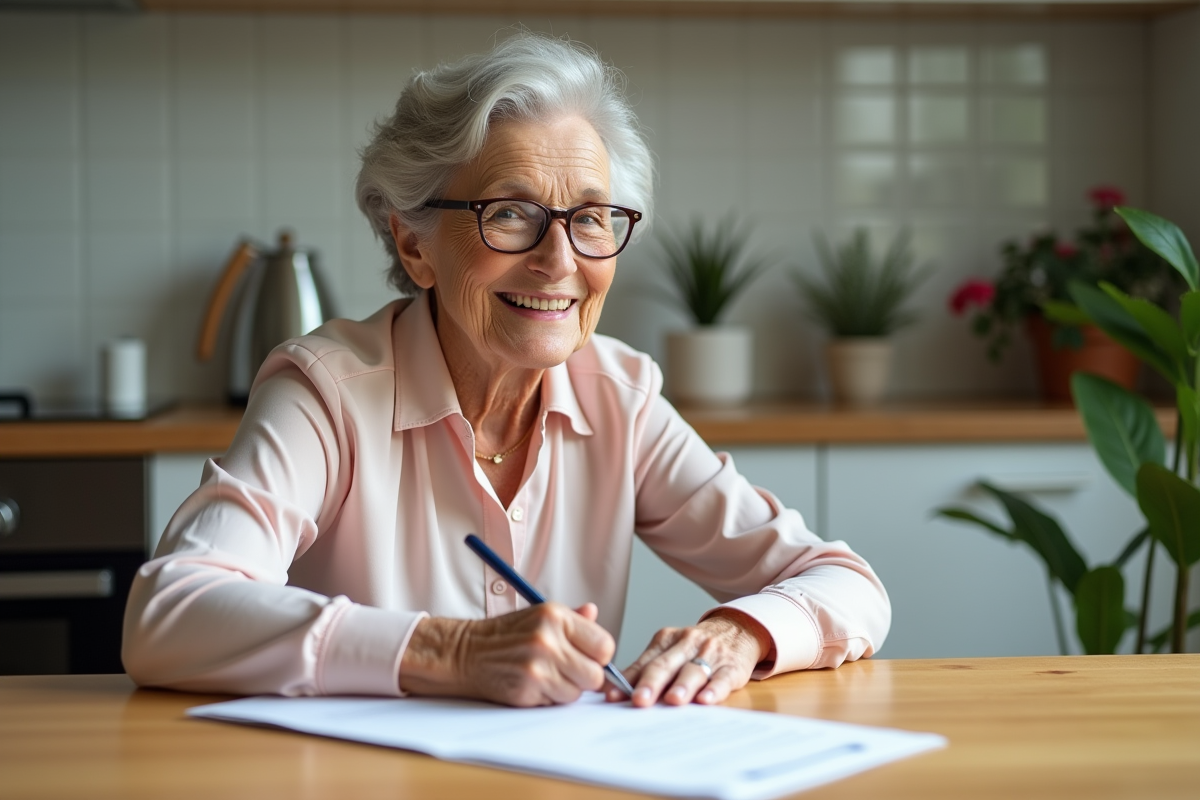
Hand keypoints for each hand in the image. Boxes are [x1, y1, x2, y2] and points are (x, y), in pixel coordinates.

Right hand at [399, 602, 614, 706]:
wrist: (466, 652)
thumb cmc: (505, 635)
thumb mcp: (539, 615)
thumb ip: (572, 618)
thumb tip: (594, 612)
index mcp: (556, 616)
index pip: (604, 646)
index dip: (598, 656)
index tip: (586, 656)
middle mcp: (548, 640)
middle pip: (595, 675)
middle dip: (585, 677)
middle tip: (567, 670)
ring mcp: (537, 666)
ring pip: (578, 692)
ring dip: (567, 689)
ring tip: (547, 675)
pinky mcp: (527, 689)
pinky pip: (557, 703)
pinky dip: (550, 698)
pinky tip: (535, 684)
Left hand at [608, 610, 771, 707]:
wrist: (737, 630)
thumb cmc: (695, 648)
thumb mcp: (669, 651)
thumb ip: (644, 670)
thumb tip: (611, 692)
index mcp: (666, 639)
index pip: (644, 661)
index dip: (628, 680)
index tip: (613, 697)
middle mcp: (687, 643)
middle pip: (666, 664)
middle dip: (651, 683)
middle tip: (639, 700)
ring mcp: (710, 654)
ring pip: (693, 670)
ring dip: (682, 685)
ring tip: (672, 700)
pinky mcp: (732, 667)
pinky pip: (722, 678)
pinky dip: (714, 690)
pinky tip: (705, 700)